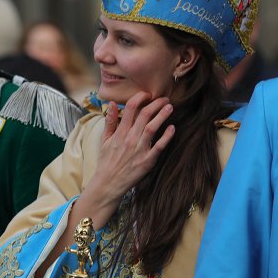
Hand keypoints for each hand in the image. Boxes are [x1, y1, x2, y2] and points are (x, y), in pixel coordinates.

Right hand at [78, 93, 173, 226]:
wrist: (109, 183)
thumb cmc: (107, 161)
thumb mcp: (104, 140)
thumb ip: (110, 122)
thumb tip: (112, 104)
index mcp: (120, 132)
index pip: (130, 108)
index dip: (139, 98)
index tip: (146, 94)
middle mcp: (130, 139)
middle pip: (145, 115)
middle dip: (156, 103)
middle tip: (164, 98)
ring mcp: (139, 149)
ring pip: (153, 127)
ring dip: (162, 115)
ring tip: (170, 107)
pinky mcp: (148, 161)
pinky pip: (159, 146)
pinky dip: (167, 136)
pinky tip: (172, 128)